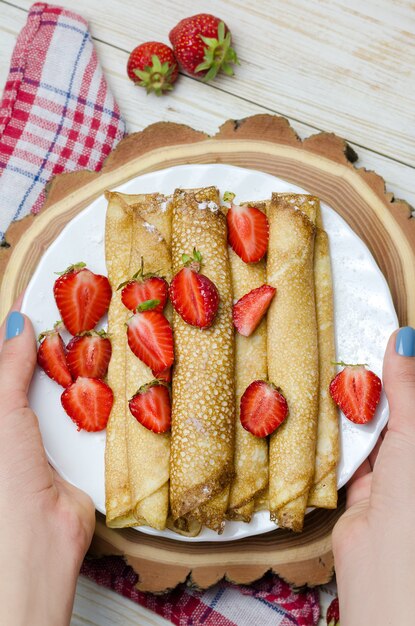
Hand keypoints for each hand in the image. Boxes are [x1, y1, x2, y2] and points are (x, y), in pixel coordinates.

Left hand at [0, 306, 94, 625]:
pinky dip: (94, 394)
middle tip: (68, 312)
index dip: (17, 334)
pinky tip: (106, 373)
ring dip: (74, 368)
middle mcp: (15, 422)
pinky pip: (86, 410)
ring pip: (61, 387)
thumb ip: (9, 366)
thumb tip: (17, 324)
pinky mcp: (74, 445)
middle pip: (32, 372)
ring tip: (90, 334)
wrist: (41, 536)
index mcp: (0, 413)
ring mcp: (44, 433)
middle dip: (48, 345)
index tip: (33, 302)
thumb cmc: (6, 479)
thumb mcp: (2, 411)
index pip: (7, 364)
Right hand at [333, 326, 414, 623]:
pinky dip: (340, 433)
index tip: (393, 340)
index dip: (407, 373)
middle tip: (361, 348)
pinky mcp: (365, 489)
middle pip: (401, 413)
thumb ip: (408, 386)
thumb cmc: (413, 495)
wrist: (385, 563)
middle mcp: (414, 459)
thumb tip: (406, 338)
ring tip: (340, 371)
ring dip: (359, 408)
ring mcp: (394, 475)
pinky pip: (352, 452)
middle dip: (383, 385)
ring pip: (375, 431)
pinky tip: (326, 407)